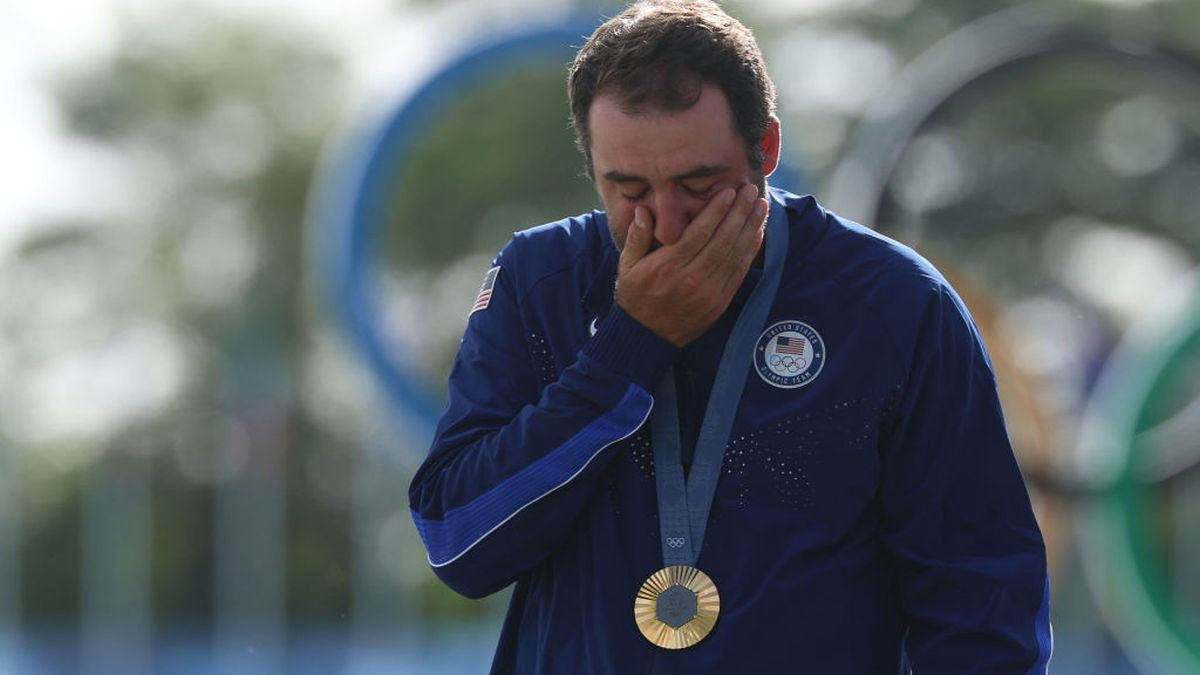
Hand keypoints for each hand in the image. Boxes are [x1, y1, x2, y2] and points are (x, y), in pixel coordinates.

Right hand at [615, 184, 768, 346]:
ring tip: (761, 205)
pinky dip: (750, 251)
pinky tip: (757, 233)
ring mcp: (708, 292)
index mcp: (668, 266)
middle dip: (739, 213)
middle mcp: (691, 278)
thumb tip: (643, 210)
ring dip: (750, 228)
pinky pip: (739, 273)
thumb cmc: (636, 296)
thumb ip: (637, 237)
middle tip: (750, 190)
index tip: (729, 192)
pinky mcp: (719, 303)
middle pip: (722, 240)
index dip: (717, 211)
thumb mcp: (627, 266)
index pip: (698, 232)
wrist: (646, 337)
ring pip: (734, 254)